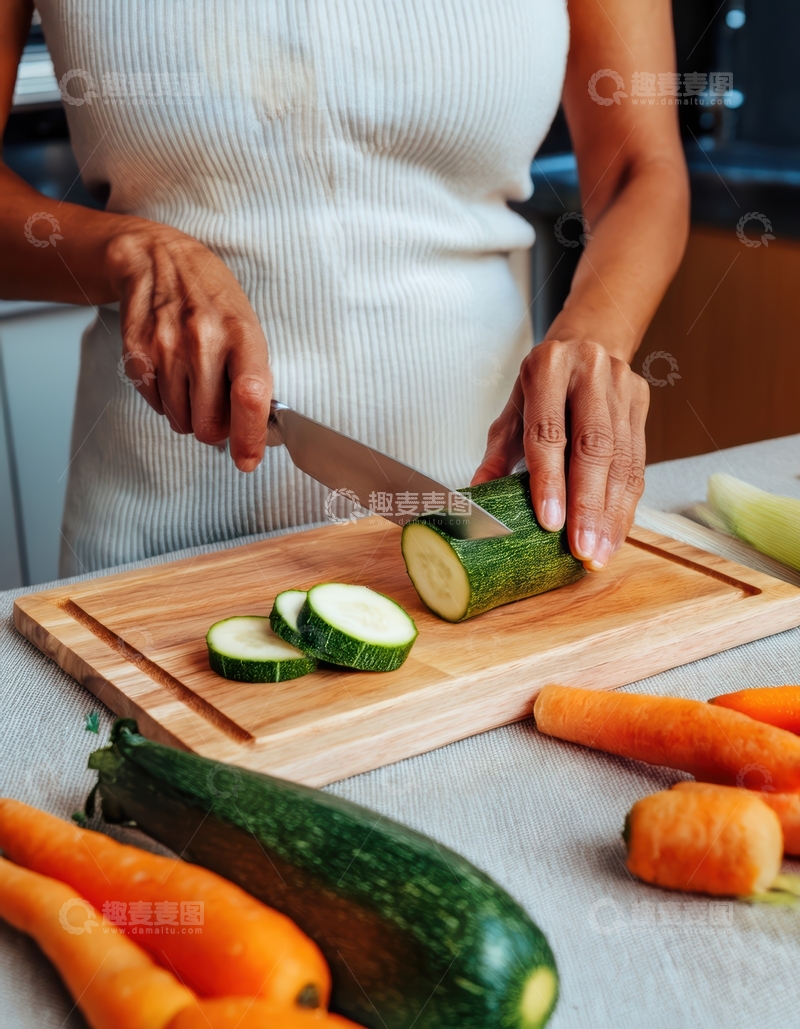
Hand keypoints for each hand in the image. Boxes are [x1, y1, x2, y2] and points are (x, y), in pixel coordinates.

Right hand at [106, 224, 272, 471]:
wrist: (158, 258)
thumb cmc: (212, 298)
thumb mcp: (246, 326)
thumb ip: (252, 376)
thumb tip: (255, 432)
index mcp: (241, 333)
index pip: (250, 396)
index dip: (250, 436)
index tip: (248, 460)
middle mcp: (202, 340)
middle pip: (209, 423)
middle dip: (216, 430)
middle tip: (217, 410)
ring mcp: (165, 346)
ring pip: (180, 421)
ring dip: (189, 414)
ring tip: (193, 381)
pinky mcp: (136, 353)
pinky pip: (155, 405)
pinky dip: (165, 399)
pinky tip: (171, 370)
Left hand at [471, 339, 648, 569]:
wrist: (585, 343)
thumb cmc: (541, 387)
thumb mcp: (511, 413)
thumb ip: (496, 455)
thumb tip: (478, 498)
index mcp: (546, 367)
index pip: (548, 431)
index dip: (550, 480)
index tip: (550, 522)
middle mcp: (589, 371)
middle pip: (594, 448)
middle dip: (588, 505)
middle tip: (581, 549)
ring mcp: (621, 385)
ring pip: (622, 459)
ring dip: (612, 513)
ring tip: (599, 552)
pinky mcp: (641, 402)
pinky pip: (638, 462)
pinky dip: (626, 503)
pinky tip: (615, 532)